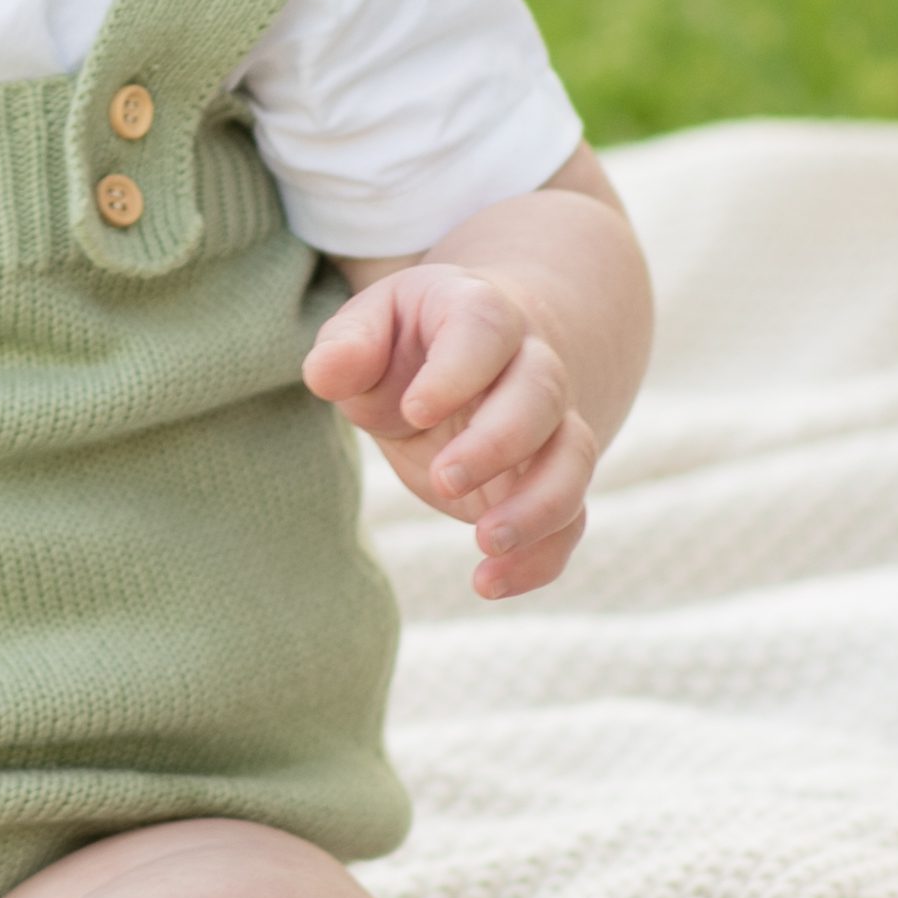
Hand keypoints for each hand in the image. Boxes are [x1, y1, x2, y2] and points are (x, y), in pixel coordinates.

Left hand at [304, 262, 595, 598]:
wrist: (467, 365)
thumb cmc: (404, 345)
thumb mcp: (367, 331)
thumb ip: (347, 347)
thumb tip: (324, 374)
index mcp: (479, 313)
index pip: (485, 328)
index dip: (458, 370)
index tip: (415, 411)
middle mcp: (530, 365)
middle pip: (542, 395)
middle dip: (500, 441)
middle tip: (444, 480)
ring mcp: (551, 426)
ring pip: (574, 459)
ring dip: (540, 506)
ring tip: (486, 544)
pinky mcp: (547, 481)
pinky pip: (570, 519)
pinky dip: (540, 557)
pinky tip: (490, 584)